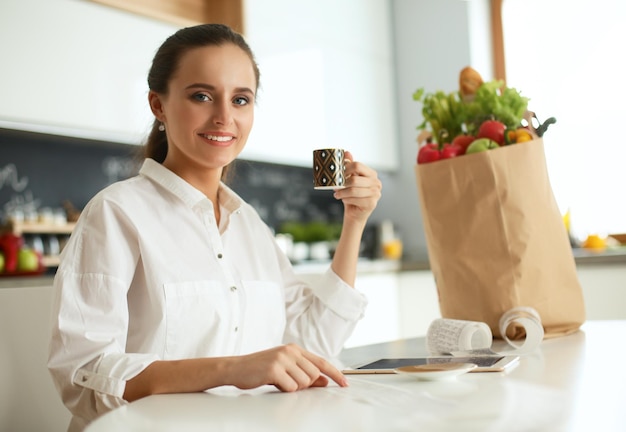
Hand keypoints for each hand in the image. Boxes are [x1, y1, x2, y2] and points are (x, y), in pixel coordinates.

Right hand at [227, 344, 347, 391]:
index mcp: (295, 349)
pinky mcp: (274, 368)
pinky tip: (273, 382)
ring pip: (304, 382)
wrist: (236, 368)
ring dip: (293, 387)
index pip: (321, 362)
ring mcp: (282, 359)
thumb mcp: (285, 368)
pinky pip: (291, 387)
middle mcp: (290, 351)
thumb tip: (325, 381)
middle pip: (314, 375)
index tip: (345, 383)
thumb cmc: (260, 369)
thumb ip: (305, 373)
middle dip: (305, 384)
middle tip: (288, 382)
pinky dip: (284, 389)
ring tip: (279, 381)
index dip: (335, 374)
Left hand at [333, 151, 381, 223]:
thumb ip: (349, 166)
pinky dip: (346, 199)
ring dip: (342, 193)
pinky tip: (344, 200)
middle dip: (342, 183)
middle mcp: (377, 182)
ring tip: (338, 194)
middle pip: (355, 179)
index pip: (358, 165)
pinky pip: (355, 199)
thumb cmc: (352, 195)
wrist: (355, 213)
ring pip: (353, 190)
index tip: (337, 174)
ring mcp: (376, 193)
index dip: (345, 169)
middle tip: (335, 186)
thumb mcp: (349, 179)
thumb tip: (347, 153)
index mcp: (372, 174)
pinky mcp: (372, 203)